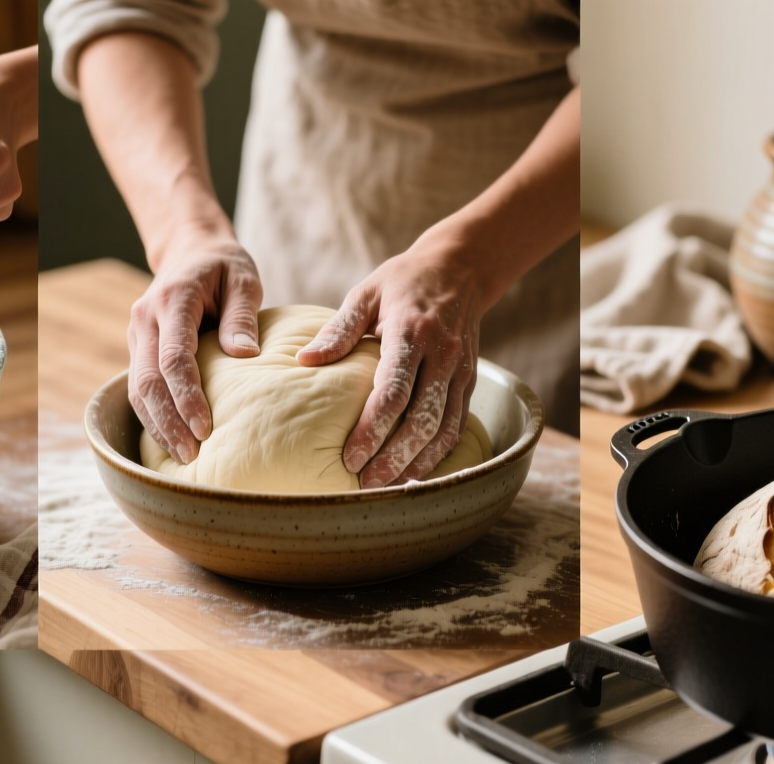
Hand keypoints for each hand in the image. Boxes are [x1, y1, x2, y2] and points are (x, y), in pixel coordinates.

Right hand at [127, 236, 262, 463]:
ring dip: (158, 425)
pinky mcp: (138, 349)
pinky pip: (139, 388)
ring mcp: (137, 335)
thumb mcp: (243, 279)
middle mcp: (145, 319)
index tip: (206, 427)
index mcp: (172, 300)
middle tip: (192, 454)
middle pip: (148, 380)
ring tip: (183, 457)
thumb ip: (242, 315)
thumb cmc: (224, 267)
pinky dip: (153, 417)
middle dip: (168, 421)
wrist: (190, 251)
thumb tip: (244, 354)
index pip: (173, 357)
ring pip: (137, 389)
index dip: (187, 395)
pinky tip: (171, 441)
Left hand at [297, 239, 486, 488]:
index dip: (372, 428)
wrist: (462, 268)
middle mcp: (442, 355)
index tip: (349, 456)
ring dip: (418, 463)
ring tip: (388, 486)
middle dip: (394, 457)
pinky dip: (438, 453)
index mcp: (411, 333)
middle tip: (366, 484)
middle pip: (421, 419)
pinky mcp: (470, 381)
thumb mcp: (366, 293)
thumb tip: (304, 361)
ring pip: (443, 429)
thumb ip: (339, 330)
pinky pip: (457, 425)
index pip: (393, 390)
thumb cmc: (403, 282)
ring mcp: (460, 371)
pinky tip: (416, 471)